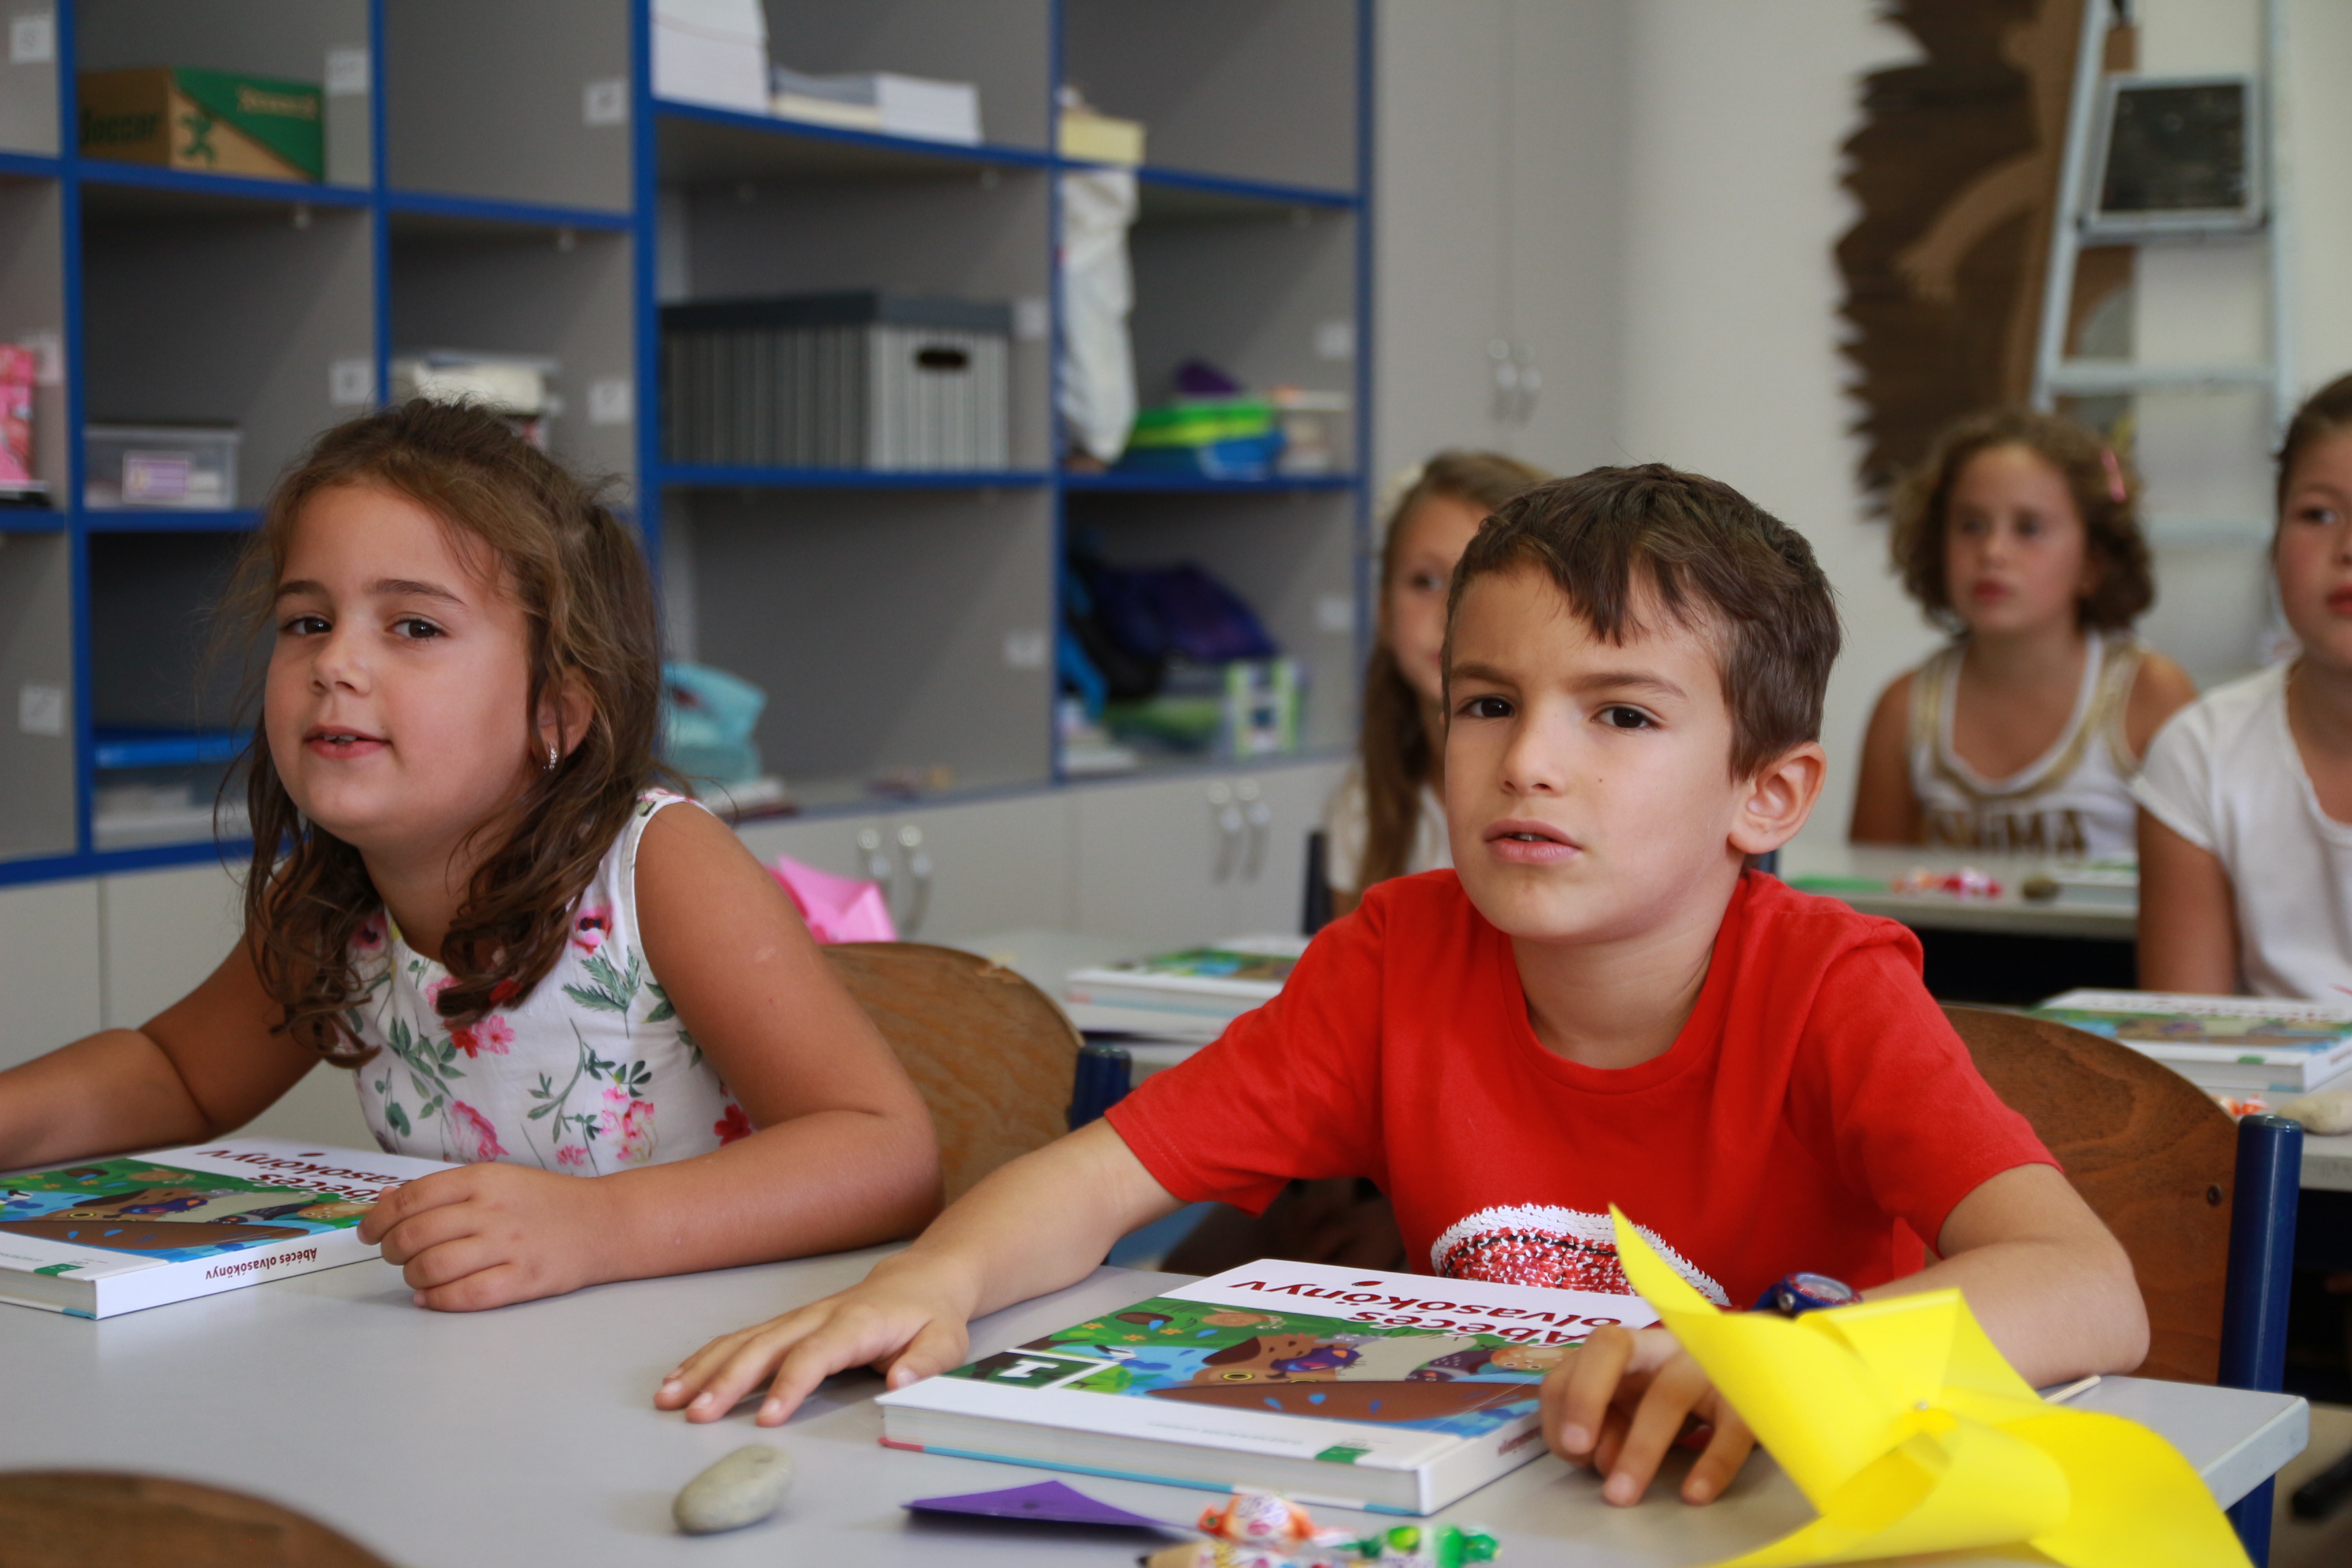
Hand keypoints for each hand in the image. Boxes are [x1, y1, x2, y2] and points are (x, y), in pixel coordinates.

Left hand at [357, 1163, 611, 1310]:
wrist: (605, 1223)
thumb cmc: (546, 1202)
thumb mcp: (498, 1179)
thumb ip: (445, 1191)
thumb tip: (387, 1203)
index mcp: (483, 1178)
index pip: (410, 1199)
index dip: (377, 1218)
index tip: (367, 1232)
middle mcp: (492, 1210)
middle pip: (413, 1237)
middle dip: (390, 1251)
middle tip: (394, 1255)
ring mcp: (508, 1247)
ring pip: (431, 1268)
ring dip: (411, 1277)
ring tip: (417, 1276)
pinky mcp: (522, 1280)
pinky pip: (464, 1296)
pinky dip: (437, 1301)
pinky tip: (432, 1297)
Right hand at [655, 1257, 975, 1425]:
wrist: (919, 1281)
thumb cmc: (930, 1317)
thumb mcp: (946, 1341)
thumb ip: (925, 1363)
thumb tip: (900, 1382)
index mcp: (855, 1323)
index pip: (815, 1355)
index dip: (790, 1386)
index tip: (767, 1420)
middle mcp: (818, 1317)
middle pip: (765, 1347)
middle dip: (727, 1381)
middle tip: (697, 1414)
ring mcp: (797, 1318)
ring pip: (743, 1340)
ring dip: (704, 1368)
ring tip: (670, 1398)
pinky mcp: (786, 1325)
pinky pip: (741, 1339)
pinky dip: (707, 1357)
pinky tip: (680, 1377)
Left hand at [1541, 1325, 1753, 1505]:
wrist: (1760, 1388)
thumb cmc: (1680, 1403)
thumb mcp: (1636, 1413)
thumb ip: (1608, 1430)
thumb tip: (1602, 1460)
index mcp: (1629, 1347)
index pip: (1584, 1353)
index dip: (1570, 1394)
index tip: (1570, 1447)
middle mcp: (1661, 1346)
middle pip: (1613, 1347)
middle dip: (1587, 1398)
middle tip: (1579, 1453)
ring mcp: (1705, 1364)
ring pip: (1667, 1396)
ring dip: (1639, 1449)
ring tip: (1622, 1495)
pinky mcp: (1747, 1397)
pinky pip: (1731, 1428)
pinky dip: (1712, 1463)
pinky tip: (1694, 1493)